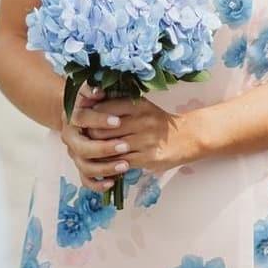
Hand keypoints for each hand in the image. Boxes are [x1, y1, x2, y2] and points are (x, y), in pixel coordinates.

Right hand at [59, 83, 123, 192]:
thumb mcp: (89, 91)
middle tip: (124, 146)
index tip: (118, 121)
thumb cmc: (89, 101)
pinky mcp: (81, 166)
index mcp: (71, 117)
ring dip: (105, 168)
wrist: (77, 114)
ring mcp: (75, 154)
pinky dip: (98, 184)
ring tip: (125, 165)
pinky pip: (86, 180)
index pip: (82, 119)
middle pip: (83, 148)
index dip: (99, 120)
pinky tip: (113, 182)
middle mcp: (70, 138)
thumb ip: (92, 89)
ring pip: (85, 167)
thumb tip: (99, 91)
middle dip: (104, 149)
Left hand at [65, 94, 196, 188]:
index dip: (91, 115)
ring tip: (89, 152)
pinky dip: (110, 164)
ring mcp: (145, 141)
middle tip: (81, 138)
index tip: (83, 119)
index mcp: (138, 105)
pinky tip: (104, 163)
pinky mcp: (148, 158)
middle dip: (90, 136)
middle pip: (104, 131)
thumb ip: (120, 103)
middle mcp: (141, 121)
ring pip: (111, 148)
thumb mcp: (142, 106)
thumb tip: (92, 103)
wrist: (186, 137)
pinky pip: (122, 163)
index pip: (106, 109)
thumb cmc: (158, 120)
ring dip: (98, 152)